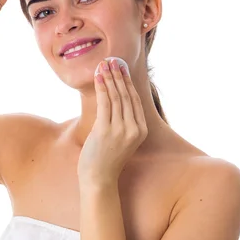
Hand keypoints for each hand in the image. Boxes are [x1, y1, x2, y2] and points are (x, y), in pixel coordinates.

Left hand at [77, 58, 147, 185]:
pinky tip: (98, 77)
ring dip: (109, 78)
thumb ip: (121, 121)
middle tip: (112, 60)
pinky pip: (104, 104)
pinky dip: (101, 88)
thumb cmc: (106, 158)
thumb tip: (114, 98)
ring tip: (104, 64)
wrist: (99, 179)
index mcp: (141, 130)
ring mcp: (120, 130)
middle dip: (119, 75)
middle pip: (126, 95)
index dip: (127, 81)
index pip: (134, 100)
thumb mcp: (121, 138)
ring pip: (115, 97)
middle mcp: (134, 129)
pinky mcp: (105, 131)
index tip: (122, 67)